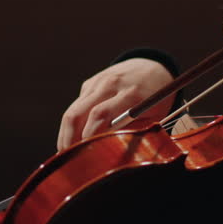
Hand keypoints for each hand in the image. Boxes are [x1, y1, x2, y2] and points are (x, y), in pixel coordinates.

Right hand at [57, 58, 174, 150]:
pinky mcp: (90, 83)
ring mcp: (97, 82)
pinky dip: (72, 124)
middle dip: (70, 138)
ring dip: (65, 133)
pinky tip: (72, 138)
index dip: (89, 136)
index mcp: (130, 93)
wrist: (153, 66)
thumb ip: (133, 130)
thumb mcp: (154, 115)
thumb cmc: (157, 98)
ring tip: (65, 152)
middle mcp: (110, 84)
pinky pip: (76, 106)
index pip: (100, 114)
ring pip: (72, 110)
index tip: (86, 155)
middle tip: (69, 158)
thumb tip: (110, 149)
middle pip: (78, 112)